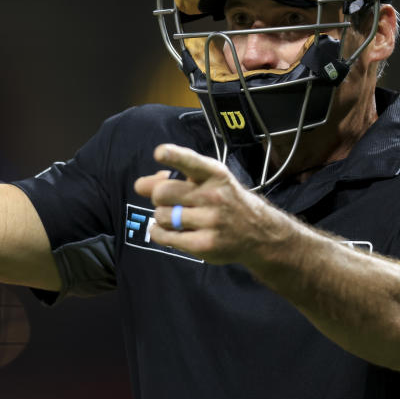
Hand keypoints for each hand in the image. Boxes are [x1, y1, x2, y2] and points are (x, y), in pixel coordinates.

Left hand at [133, 144, 293, 265]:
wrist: (258, 233)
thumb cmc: (224, 201)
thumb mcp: (208, 181)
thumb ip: (174, 178)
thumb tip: (141, 185)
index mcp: (215, 174)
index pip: (191, 162)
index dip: (174, 156)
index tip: (160, 153)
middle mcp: (214, 196)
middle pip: (162, 193)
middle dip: (159, 198)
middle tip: (170, 202)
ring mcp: (210, 222)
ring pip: (161, 216)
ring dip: (162, 217)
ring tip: (177, 218)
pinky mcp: (204, 245)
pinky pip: (164, 236)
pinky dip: (159, 233)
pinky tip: (168, 230)